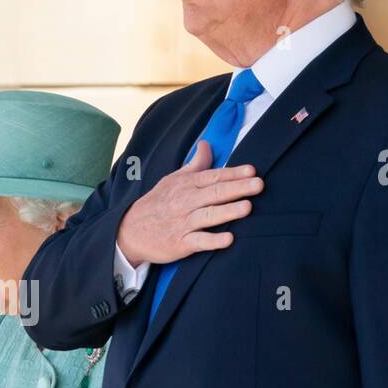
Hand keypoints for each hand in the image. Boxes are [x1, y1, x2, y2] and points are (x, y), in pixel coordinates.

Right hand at [115, 142, 262, 267]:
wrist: (129, 231)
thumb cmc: (156, 204)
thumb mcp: (172, 180)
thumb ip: (195, 164)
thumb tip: (207, 144)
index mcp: (185, 185)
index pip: (212, 176)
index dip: (233, 173)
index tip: (252, 170)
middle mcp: (185, 202)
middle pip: (214, 193)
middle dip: (237, 188)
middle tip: (258, 184)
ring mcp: (183, 223)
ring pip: (208, 215)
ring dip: (228, 211)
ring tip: (247, 207)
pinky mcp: (180, 243)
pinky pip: (198, 241)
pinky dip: (213, 241)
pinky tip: (228, 239)